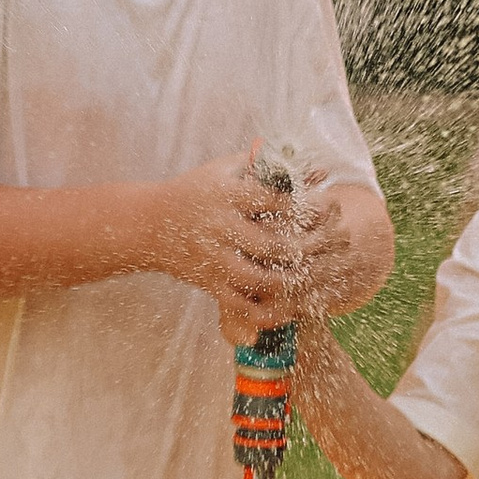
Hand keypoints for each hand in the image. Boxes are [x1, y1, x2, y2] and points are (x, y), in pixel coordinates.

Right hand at [153, 156, 363, 330]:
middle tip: (328, 253)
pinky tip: (284, 309)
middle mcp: (220, 226)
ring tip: (307, 281)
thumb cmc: (197, 191)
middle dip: (303, 252)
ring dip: (286, 284)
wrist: (149, 224)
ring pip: (255, 279)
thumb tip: (321, 169)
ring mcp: (213, 257)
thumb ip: (273, 168)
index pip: (274, 202)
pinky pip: (237, 303)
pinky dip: (261, 311)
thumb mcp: (229, 170)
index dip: (304, 208)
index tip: (328, 212)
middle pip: (270, 245)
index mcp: (228, 195)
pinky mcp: (208, 281)